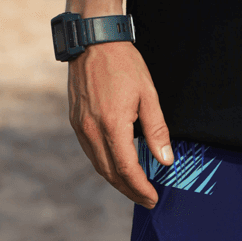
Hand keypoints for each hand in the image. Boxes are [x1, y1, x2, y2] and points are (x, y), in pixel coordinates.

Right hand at [67, 41, 172, 206]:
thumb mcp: (148, 94)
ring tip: (134, 187)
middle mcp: (91, 130)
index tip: (153, 198)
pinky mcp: (75, 121)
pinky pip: (90, 151)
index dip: (140, 187)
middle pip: (110, 172)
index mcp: (111, 124)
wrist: (94, 41)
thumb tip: (166, 160)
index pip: (126, 168)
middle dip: (129, 190)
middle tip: (146, 199)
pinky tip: (117, 165)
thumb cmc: (124, 64)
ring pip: (98, 164)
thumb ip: (157, 130)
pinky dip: (104, 164)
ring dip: (116, 180)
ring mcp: (79, 127)